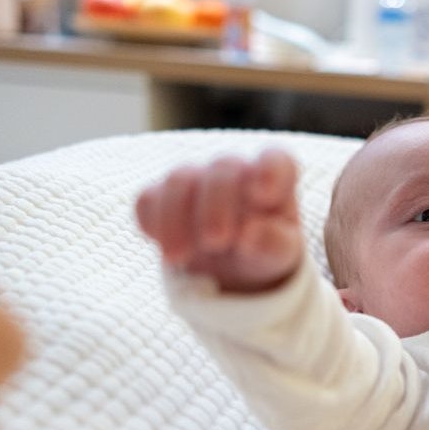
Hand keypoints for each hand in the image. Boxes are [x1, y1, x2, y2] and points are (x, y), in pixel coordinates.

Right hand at [136, 148, 302, 293]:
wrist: (235, 270)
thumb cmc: (266, 251)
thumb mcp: (280, 255)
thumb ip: (274, 243)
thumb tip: (250, 233)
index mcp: (275, 179)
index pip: (276, 159)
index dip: (270, 170)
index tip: (263, 196)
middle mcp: (235, 171)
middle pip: (222, 169)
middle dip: (216, 206)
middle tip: (216, 243)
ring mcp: (197, 180)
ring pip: (179, 179)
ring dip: (175, 218)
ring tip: (180, 257)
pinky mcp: (163, 197)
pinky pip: (148, 198)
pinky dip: (153, 224)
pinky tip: (168, 250)